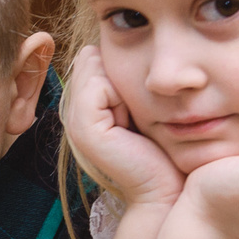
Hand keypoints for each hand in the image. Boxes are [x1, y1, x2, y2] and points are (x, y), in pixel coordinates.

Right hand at [61, 47, 182, 210]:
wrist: (165, 190)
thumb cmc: (164, 151)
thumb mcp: (143, 107)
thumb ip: (127, 81)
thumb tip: (116, 48)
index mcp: (85, 108)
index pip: (93, 57)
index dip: (120, 68)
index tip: (140, 103)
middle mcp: (73, 113)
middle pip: (91, 59)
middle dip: (120, 72)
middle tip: (137, 111)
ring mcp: (75, 121)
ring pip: (94, 67)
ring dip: (122, 82)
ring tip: (134, 116)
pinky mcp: (85, 128)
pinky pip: (98, 84)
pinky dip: (119, 93)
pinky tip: (130, 121)